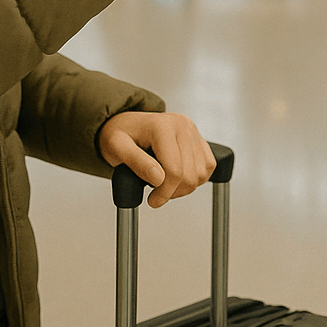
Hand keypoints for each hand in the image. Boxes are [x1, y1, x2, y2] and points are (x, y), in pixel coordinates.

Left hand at [98, 111, 216, 208]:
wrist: (126, 126)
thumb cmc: (120, 135)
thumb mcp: (117, 148)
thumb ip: (136, 162)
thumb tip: (158, 178)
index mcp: (162, 126)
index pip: (174, 170)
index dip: (164, 192)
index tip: (152, 200)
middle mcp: (182, 125)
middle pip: (190, 175)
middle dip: (173, 192)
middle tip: (156, 193)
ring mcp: (193, 131)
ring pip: (201, 174)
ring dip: (184, 187)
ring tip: (164, 183)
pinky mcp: (199, 139)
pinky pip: (209, 167)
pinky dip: (196, 179)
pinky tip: (178, 177)